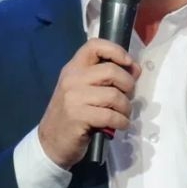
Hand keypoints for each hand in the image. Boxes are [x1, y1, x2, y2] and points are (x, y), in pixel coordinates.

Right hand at [37, 39, 140, 168]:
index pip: (94, 45)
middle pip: (111, 71)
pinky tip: (120, 125)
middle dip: (128, 85)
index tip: (128, 63)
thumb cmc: (72, 114)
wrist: (51, 142)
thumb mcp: (85, 91)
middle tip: (128, 97)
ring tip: (123, 114)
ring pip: (114, 95)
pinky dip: (122, 121)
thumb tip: (135, 69)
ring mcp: (73, 97)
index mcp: (73, 68)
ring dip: (126, 107)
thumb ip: (107, 78)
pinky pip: (111, 115)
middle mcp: (72, 78)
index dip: (116, 50)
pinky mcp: (78, 117)